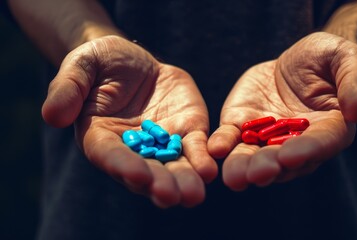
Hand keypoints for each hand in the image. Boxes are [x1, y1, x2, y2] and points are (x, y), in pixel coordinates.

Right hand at [42, 35, 216, 206]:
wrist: (132, 59)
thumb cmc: (99, 63)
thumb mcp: (80, 66)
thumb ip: (67, 88)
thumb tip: (52, 116)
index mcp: (101, 137)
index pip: (110, 156)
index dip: (123, 166)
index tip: (139, 176)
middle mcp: (133, 148)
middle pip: (146, 171)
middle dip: (159, 184)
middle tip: (171, 196)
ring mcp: (162, 142)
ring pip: (173, 166)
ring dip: (184, 181)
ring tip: (194, 194)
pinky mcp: (186, 129)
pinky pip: (195, 146)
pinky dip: (202, 158)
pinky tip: (209, 170)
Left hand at [208, 32, 356, 190]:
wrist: (297, 59)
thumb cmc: (329, 58)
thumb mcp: (347, 59)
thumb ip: (355, 82)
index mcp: (330, 128)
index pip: (320, 144)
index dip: (307, 151)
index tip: (291, 157)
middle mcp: (297, 141)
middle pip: (284, 159)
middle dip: (270, 167)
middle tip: (258, 174)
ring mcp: (268, 136)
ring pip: (255, 156)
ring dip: (244, 167)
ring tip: (234, 177)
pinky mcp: (243, 124)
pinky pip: (232, 136)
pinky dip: (223, 143)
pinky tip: (215, 148)